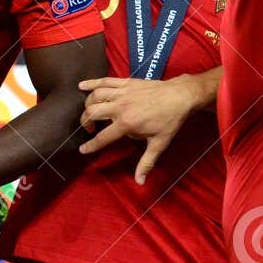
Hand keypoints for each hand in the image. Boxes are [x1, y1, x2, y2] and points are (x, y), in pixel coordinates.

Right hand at [79, 75, 202, 183]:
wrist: (180, 96)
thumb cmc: (170, 120)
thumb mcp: (159, 144)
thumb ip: (146, 162)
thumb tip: (140, 182)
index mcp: (127, 123)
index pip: (103, 137)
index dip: (91, 145)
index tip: (83, 150)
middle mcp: (120, 107)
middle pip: (92, 112)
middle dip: (86, 122)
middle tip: (90, 129)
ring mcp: (122, 92)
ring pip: (96, 96)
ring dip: (88, 104)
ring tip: (90, 112)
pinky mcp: (126, 82)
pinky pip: (104, 80)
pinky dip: (91, 82)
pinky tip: (82, 86)